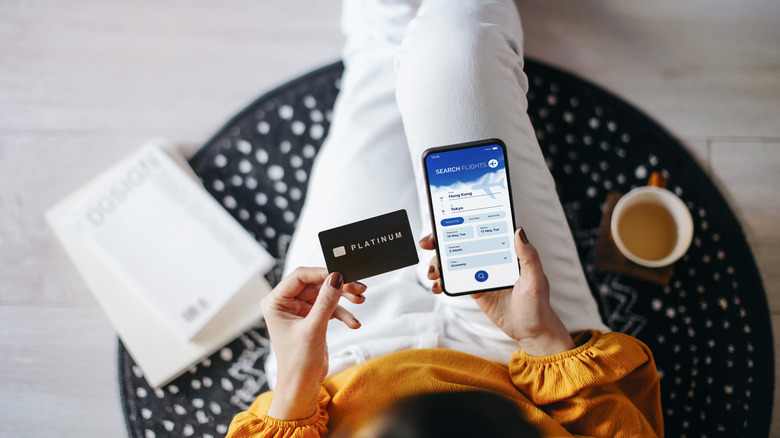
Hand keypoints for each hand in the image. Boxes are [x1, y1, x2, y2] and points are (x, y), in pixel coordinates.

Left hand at [261, 267, 365, 419]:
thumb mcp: (313, 329)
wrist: (302, 386)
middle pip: (316, 284)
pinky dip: (343, 313)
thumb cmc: (298, 362)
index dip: (322, 273)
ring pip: (325, 294)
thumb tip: (337, 277)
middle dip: (338, 287)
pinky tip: (353, 323)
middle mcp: (285, 303)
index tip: (343, 274)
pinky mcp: (311, 318)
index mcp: (276, 302)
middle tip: (358, 288)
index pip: (300, 276)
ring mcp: (299, 310)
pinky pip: (329, 307)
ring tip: (360, 301)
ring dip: (343, 299)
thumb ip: (326, 302)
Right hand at [419, 228, 574, 355]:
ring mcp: (480, 273)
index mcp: (505, 250)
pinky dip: (442, 282)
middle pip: (461, 243)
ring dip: (437, 264)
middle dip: (440, 242)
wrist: (530, 332)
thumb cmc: (538, 304)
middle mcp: (490, 257)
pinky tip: (437, 287)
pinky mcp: (474, 288)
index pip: (480, 229)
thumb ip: (528, 256)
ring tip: (433, 273)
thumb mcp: (535, 280)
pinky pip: (454, 281)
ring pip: (453, 261)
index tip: (442, 224)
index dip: (460, 224)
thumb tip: (519, 231)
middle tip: (428, 245)